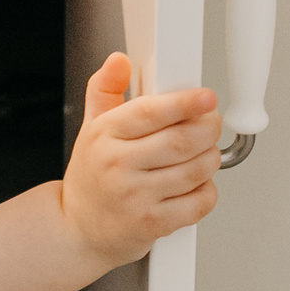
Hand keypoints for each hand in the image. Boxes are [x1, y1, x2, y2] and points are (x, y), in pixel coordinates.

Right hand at [62, 53, 220, 266]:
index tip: (206, 98)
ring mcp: (135, 197)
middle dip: (208, 129)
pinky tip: (195, 184)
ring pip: (196, 170)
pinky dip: (207, 190)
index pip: (150, 112)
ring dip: (211, 158)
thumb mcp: (91, 128)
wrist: (79, 229)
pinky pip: (199, 202)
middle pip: (182, 141)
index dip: (185, 103)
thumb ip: (105, 89)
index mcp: (103, 135)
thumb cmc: (92, 178)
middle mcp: (117, 166)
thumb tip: (118, 61)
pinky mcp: (152, 223)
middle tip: (210, 124)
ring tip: (203, 154)